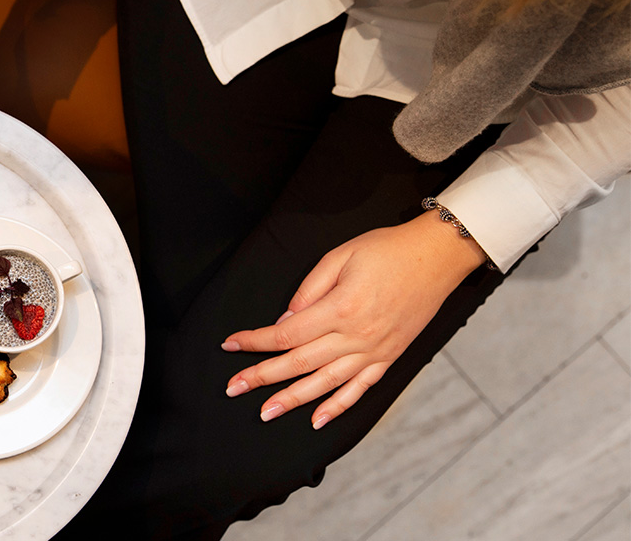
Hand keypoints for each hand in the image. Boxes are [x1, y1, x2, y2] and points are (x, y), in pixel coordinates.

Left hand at [220, 211, 487, 428]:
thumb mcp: (340, 256)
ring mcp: (375, 351)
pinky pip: (360, 389)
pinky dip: (338, 406)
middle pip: (300, 362)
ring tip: (266, 412)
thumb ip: (309, 290)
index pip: (287, 333)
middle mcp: (357, 336)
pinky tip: (317, 420)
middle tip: (233, 389)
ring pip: (326, 383)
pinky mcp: (389, 357)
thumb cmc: (387, 250)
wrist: (438, 256)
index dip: (255, 341)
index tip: (230, 344)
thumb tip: (284, 318)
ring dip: (293, 399)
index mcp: (340, 308)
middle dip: (262, 376)